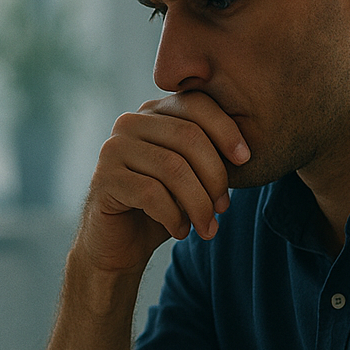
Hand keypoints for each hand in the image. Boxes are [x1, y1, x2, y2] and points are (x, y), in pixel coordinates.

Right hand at [76, 91, 249, 275]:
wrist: (119, 245)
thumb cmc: (160, 208)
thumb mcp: (191, 176)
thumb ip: (208, 155)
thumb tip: (243, 152)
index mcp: (153, 113)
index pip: (196, 104)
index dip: (226, 130)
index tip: (245, 160)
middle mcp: (129, 123)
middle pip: (188, 136)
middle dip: (215, 175)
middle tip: (224, 208)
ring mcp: (113, 149)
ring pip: (173, 168)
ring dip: (199, 203)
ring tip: (207, 227)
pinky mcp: (104, 179)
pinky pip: (151, 194)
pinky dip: (174, 217)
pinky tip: (180, 231)